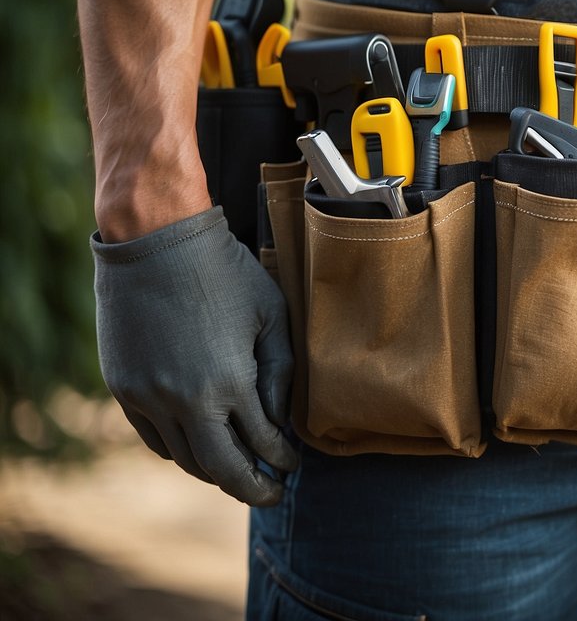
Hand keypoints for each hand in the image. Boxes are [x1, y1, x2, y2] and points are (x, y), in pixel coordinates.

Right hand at [92, 207, 297, 505]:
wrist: (157, 242)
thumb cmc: (225, 273)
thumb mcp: (271, 315)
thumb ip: (280, 372)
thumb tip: (281, 419)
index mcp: (230, 382)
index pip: (263, 444)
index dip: (282, 460)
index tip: (294, 464)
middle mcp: (186, 400)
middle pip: (222, 468)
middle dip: (252, 487)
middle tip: (272, 492)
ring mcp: (149, 397)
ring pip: (185, 459)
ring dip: (215, 472)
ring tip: (238, 472)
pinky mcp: (125, 388)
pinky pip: (154, 439)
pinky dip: (180, 451)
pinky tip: (200, 448)